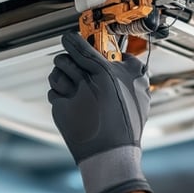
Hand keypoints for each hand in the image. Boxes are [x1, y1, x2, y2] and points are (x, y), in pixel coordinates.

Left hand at [48, 32, 151, 192]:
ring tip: (71, 85)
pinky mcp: (60, 109)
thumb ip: (133, 70)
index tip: (69, 38)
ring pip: (56, 74)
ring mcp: (72, 95)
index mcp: (107, 73)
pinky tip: (70, 103)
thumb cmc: (127, 126)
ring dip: (60, 76)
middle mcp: (87, 81)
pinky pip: (53, 93)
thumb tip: (126, 56)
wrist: (111, 154)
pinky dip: (59, 95)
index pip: (80, 46)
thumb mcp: (140, 94)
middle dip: (66, 60)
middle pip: (64, 58)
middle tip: (72, 66)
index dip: (72, 40)